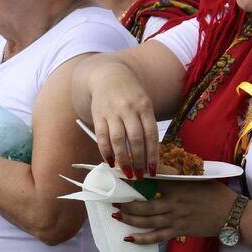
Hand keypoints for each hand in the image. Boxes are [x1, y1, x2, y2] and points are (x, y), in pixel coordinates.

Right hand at [88, 62, 159, 178]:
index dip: (152, 154)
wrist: (109, 76)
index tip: (152, 170)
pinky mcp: (98, 115)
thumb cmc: (130, 94)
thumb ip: (145, 124)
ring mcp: (112, 112)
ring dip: (123, 159)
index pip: (150, 134)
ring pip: (118, 140)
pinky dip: (106, 151)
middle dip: (138, 160)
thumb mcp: (143, 103)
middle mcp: (129, 109)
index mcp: (144, 106)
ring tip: (126, 172)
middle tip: (139, 175)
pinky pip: (102, 136)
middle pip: (135, 139)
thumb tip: (147, 154)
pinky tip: (110, 161)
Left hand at [113, 181, 238, 243]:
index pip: (152, 182)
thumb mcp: (198, 179)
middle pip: (146, 205)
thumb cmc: (216, 194)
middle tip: (113, 202)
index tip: (121, 178)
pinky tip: (129, 238)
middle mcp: (175, 203)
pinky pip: (158, 237)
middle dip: (127, 205)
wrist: (233, 214)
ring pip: (148, 221)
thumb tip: (161, 169)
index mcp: (179, 187)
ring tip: (117, 217)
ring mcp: (177, 219)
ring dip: (130, 219)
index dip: (136, 181)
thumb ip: (179, 176)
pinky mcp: (180, 231)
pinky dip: (143, 238)